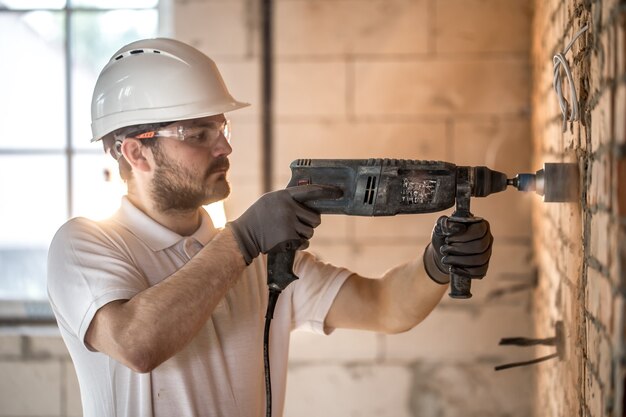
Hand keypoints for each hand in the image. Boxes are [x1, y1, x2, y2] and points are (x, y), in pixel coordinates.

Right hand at [227, 184, 341, 263]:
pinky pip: (305, 242)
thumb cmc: (258, 216)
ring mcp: (289, 224)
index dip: (326, 191)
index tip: (338, 192)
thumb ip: (289, 199)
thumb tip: (310, 203)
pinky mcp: (289, 239)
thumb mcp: (271, 200)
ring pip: (310, 232)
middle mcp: (288, 209)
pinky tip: (287, 239)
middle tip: (300, 223)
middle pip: (315, 218)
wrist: (245, 235)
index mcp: (284, 196)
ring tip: (289, 232)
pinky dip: (299, 243)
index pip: (311, 191)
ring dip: (304, 234)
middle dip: (311, 223)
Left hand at [423, 216, 492, 283]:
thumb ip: (445, 223)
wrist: (442, 252)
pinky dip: (464, 271)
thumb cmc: (443, 236)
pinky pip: (480, 272)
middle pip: (480, 246)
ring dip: (459, 260)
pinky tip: (452, 268)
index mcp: (480, 224)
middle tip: (444, 250)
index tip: (448, 239)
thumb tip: (456, 228)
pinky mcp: (484, 266)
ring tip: (445, 259)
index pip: (479, 231)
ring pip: (480, 260)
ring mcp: (487, 253)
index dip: (463, 237)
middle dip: (459, 250)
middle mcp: (487, 238)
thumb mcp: (440, 227)